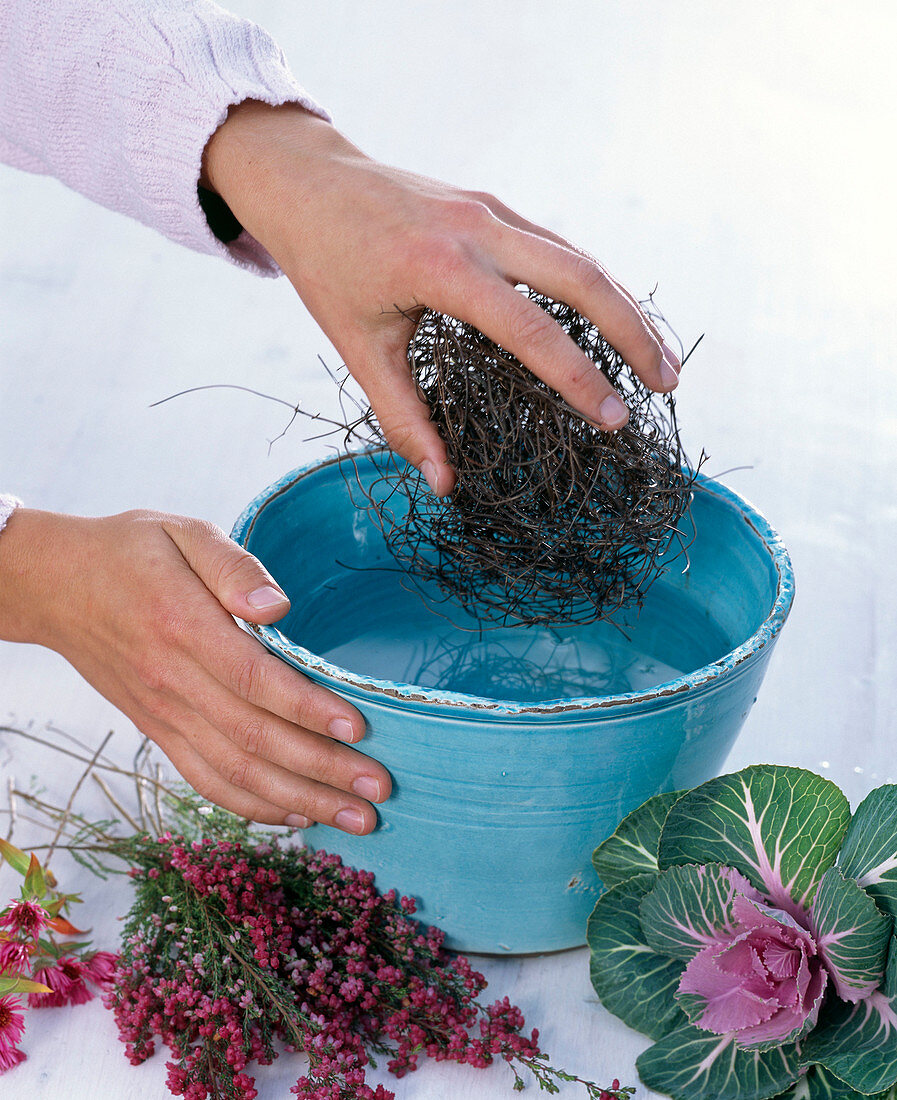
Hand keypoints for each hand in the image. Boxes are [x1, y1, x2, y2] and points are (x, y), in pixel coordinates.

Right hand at [0, 507, 389, 832]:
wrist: (55, 586)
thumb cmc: (130, 552)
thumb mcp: (183, 531)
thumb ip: (234, 565)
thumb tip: (279, 605)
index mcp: (183, 626)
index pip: (255, 680)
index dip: (309, 709)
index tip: (359, 729)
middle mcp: (173, 681)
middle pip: (254, 738)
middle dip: (322, 771)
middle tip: (378, 791)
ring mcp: (163, 713)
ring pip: (234, 772)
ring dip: (298, 801)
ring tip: (355, 819)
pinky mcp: (157, 730)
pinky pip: (204, 780)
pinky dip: (251, 805)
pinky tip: (295, 816)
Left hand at [202, 101, 680, 495]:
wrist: (308, 182)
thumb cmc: (327, 268)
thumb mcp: (357, 348)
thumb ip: (403, 418)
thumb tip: (442, 484)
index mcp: (441, 266)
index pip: (530, 330)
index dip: (578, 379)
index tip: (614, 421)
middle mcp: (478, 227)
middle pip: (583, 278)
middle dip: (634, 333)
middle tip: (667, 385)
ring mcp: (491, 209)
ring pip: (581, 257)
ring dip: (626, 306)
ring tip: (658, 358)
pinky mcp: (494, 205)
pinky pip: (559, 246)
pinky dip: (596, 284)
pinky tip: (615, 319)